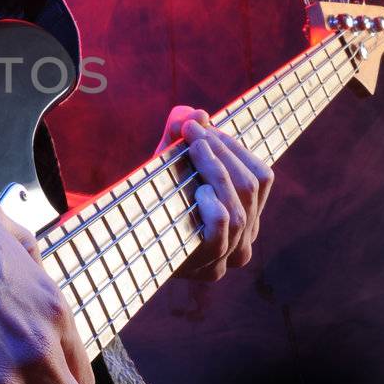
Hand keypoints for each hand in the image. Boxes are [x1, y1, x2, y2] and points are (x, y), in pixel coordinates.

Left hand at [156, 106, 273, 281]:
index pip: (261, 176)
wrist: (122, 240)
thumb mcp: (166, 161)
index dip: (235, 147)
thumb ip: (178, 132)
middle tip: (192, 129)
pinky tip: (198, 190)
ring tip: (193, 147)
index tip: (202, 125)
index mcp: (246, 214)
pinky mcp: (210, 270)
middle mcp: (245, 239)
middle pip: (251, 186)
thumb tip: (195, 113)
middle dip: (222, 151)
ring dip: (215, 169)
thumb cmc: (151, 198)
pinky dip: (213, 205)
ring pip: (239, 206)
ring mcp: (231, 256)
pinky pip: (223, 230)